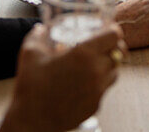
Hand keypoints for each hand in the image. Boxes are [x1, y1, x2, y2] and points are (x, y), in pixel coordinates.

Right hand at [0, 24, 121, 131]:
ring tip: (92, 64)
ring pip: (114, 73)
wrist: (31, 120)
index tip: (107, 29)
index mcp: (84, 55)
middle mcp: (96, 72)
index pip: (114, 36)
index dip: (113, 30)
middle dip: (112, 47)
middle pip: (118, 54)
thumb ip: (37, 35)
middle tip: (103, 46)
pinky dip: (99, 84)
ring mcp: (98, 91)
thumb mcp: (30, 54)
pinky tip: (84, 83)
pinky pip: (104, 90)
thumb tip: (40, 27)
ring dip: (108, 66)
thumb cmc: (30, 87)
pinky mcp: (95, 106)